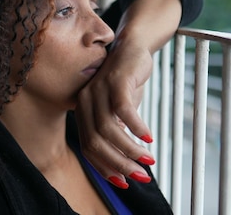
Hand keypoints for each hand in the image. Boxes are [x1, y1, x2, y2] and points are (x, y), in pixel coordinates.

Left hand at [74, 40, 156, 188]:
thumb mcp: (118, 111)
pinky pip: (123, 110)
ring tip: (148, 160)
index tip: (123, 182)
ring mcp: (98, 90)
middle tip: (140, 177)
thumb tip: (124, 166)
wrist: (133, 47)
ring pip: (109, 130)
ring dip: (130, 150)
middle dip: (118, 164)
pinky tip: (148, 137)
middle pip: (96, 142)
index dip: (104, 168)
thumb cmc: (125, 83)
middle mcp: (85, 102)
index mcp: (82, 112)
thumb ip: (116, 133)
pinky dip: (135, 126)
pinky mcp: (116, 80)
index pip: (88, 148)